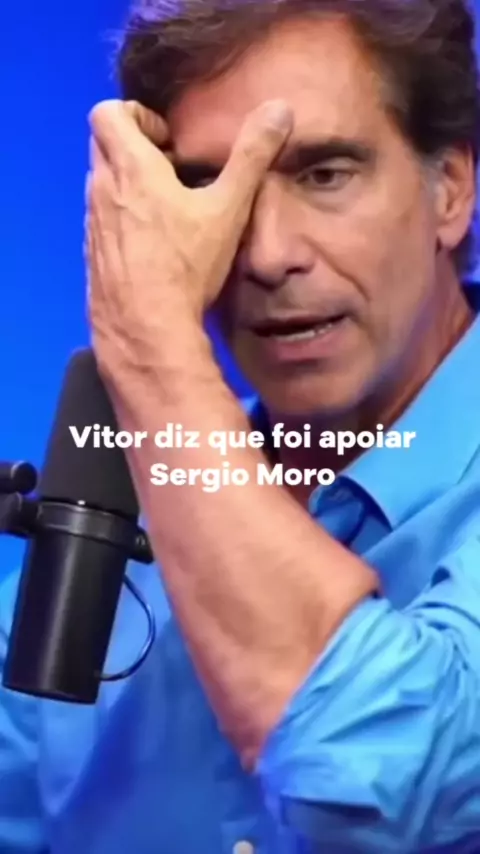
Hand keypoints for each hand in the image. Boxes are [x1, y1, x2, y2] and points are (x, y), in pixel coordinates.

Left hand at [85, 98, 292, 374]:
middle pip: (102, 145)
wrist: (145, 330)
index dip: (137, 116)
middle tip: (172, 173)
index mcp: (131, 168)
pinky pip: (102, 222)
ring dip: (129, 186)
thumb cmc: (186, 266)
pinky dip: (123, 220)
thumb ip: (251, 156)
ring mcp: (92, 224)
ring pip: (102, 186)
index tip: (169, 143)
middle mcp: (102, 190)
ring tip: (167, 213)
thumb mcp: (228, 209)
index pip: (107, 113)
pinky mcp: (92, 256)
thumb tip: (280, 107)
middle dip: (134, 148)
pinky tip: (153, 248)